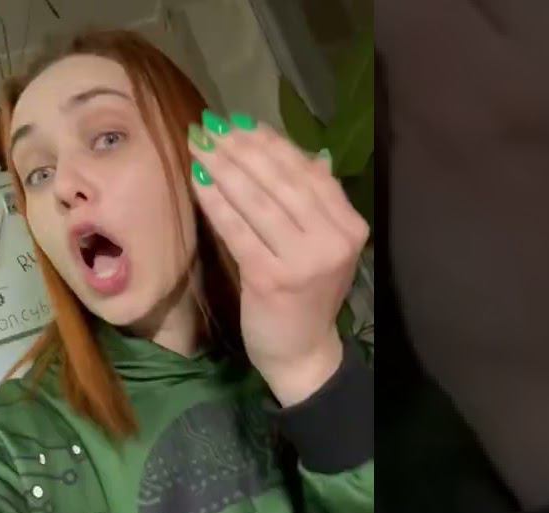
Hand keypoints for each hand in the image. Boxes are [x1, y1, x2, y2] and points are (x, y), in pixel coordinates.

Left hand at [187, 112, 368, 406]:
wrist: (302, 353)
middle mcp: (333, 240)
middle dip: (243, 149)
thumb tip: (300, 150)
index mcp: (350, 226)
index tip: (242, 123)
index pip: (309, 172)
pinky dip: (217, 202)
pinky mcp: (271, 278)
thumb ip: (315, 201)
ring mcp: (304, 261)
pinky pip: (238, 230)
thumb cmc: (307, 296)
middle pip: (282, 182)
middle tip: (211, 126)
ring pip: (258, 201)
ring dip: (225, 167)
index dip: (273, 143)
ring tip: (201, 144)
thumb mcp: (323, 246)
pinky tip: (198, 181)